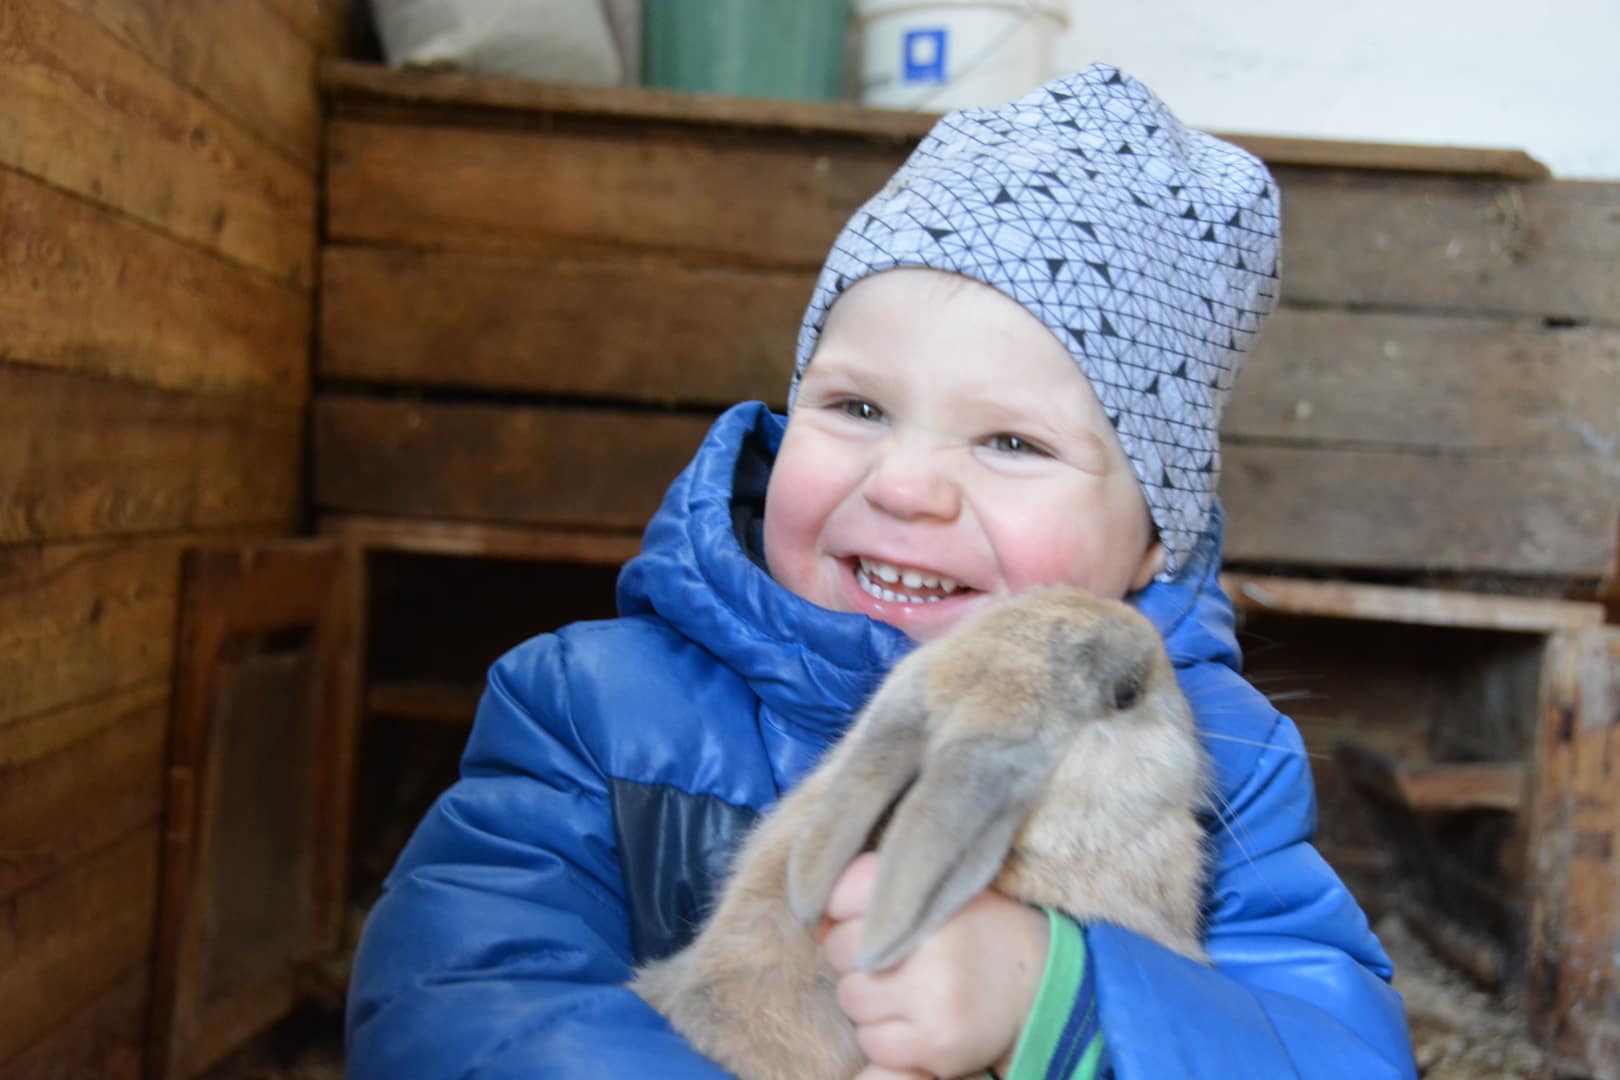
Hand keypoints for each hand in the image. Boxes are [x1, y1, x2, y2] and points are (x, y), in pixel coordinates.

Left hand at [819, 853, 1047, 1078]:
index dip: (843, 908)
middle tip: (894, 956)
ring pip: (851, 998)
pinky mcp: (936, 1045)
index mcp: (933, 894)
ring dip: (867, 998)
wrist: (1041, 979)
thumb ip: (876, 890)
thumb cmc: (974, 928)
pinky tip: (916, 1019)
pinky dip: (883, 1034)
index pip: (843, 892)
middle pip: (839, 949)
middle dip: (855, 955)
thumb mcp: (936, 888)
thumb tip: (815, 923)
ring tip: (907, 988)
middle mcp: (934, 945)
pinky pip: (872, 1042)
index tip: (861, 916)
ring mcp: (935, 998)